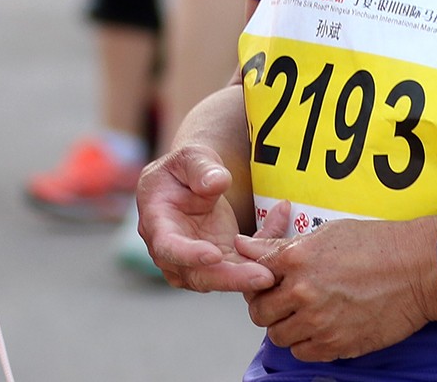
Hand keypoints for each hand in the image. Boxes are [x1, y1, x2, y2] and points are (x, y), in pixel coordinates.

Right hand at [136, 145, 275, 293]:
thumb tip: (216, 183)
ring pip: (221, 278)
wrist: (193, 182)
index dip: (188, 254)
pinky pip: (241, 266)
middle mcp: (172, 251)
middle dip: (231, 278)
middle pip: (197, 274)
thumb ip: (200, 168)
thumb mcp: (190, 157)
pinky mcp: (219, 264)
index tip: (213, 255)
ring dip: (248, 277)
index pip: (168, 247)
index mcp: (156, 223)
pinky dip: (261, 254)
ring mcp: (195, 263)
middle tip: (262, 276)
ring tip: (275, 272)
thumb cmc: (185, 168)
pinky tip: (280, 222)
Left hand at [234, 207, 436, 363]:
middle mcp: (303, 292)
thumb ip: (281, 245)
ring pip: (279, 337)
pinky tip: (320, 328)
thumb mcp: (327, 233)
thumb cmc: (378, 246)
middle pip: (260, 312)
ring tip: (304, 315)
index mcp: (296, 259)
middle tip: (283, 302)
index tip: (267, 283)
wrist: (417, 269)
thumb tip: (243, 245)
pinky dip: (306, 344)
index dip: (257, 281)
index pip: (253, 276)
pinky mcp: (337, 344)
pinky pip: (304, 353)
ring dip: (286, 327)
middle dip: (267, 307)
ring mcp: (319, 321)